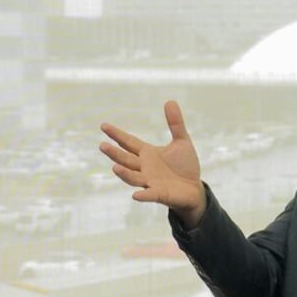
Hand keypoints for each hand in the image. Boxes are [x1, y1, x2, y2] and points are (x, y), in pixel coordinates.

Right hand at [99, 100, 206, 226]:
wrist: (194, 189)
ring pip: (133, 177)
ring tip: (115, 167)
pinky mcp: (160, 194)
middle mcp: (144, 168)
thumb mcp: (182, 141)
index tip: (103, 125)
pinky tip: (135, 196)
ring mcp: (150, 182)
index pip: (128, 142)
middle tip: (102, 145)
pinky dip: (143, 196)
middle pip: (126, 159)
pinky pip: (150, 195)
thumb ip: (175, 124)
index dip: (116, 134)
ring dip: (124, 173)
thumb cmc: (185, 166)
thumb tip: (170, 101)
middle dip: (114, 153)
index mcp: (147, 154)